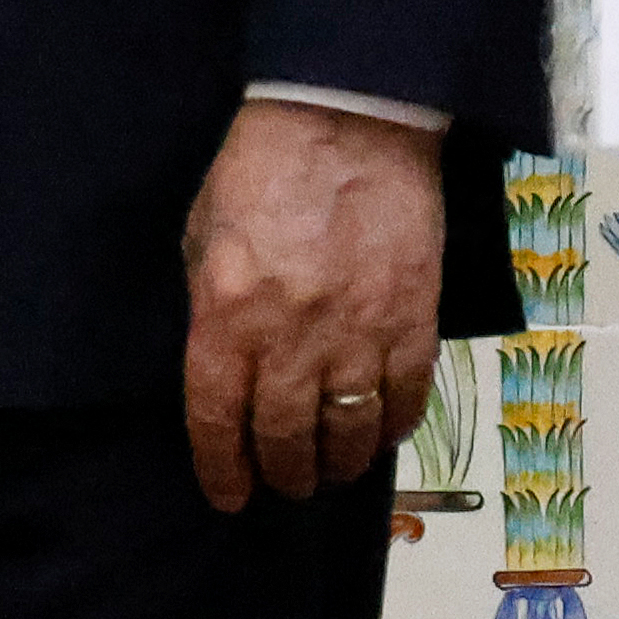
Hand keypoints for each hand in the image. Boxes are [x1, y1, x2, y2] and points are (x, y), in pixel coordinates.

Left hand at [180, 99, 440, 514]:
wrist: (350, 122)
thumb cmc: (263, 171)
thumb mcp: (204, 238)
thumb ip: (210, 310)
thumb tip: (224, 370)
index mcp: (227, 316)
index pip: (217, 421)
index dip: (222, 470)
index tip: (229, 496)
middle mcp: (290, 337)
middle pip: (286, 438)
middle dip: (283, 475)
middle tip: (285, 485)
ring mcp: (358, 333)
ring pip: (349, 431)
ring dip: (339, 464)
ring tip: (331, 471)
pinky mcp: (414, 320)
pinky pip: (407, 398)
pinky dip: (393, 427)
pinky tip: (381, 434)